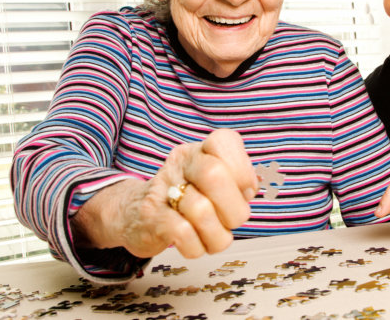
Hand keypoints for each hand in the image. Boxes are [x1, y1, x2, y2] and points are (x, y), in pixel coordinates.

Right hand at [76, 128, 257, 258]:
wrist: (133, 214)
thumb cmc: (183, 199)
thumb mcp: (212, 183)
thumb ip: (238, 181)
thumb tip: (255, 186)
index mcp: (200, 151)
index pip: (225, 141)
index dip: (243, 171)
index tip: (244, 191)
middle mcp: (180, 164)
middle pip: (214, 175)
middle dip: (234, 208)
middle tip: (231, 220)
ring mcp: (163, 188)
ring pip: (201, 211)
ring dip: (216, 235)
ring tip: (211, 235)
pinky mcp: (151, 216)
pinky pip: (183, 234)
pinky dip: (196, 247)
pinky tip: (193, 243)